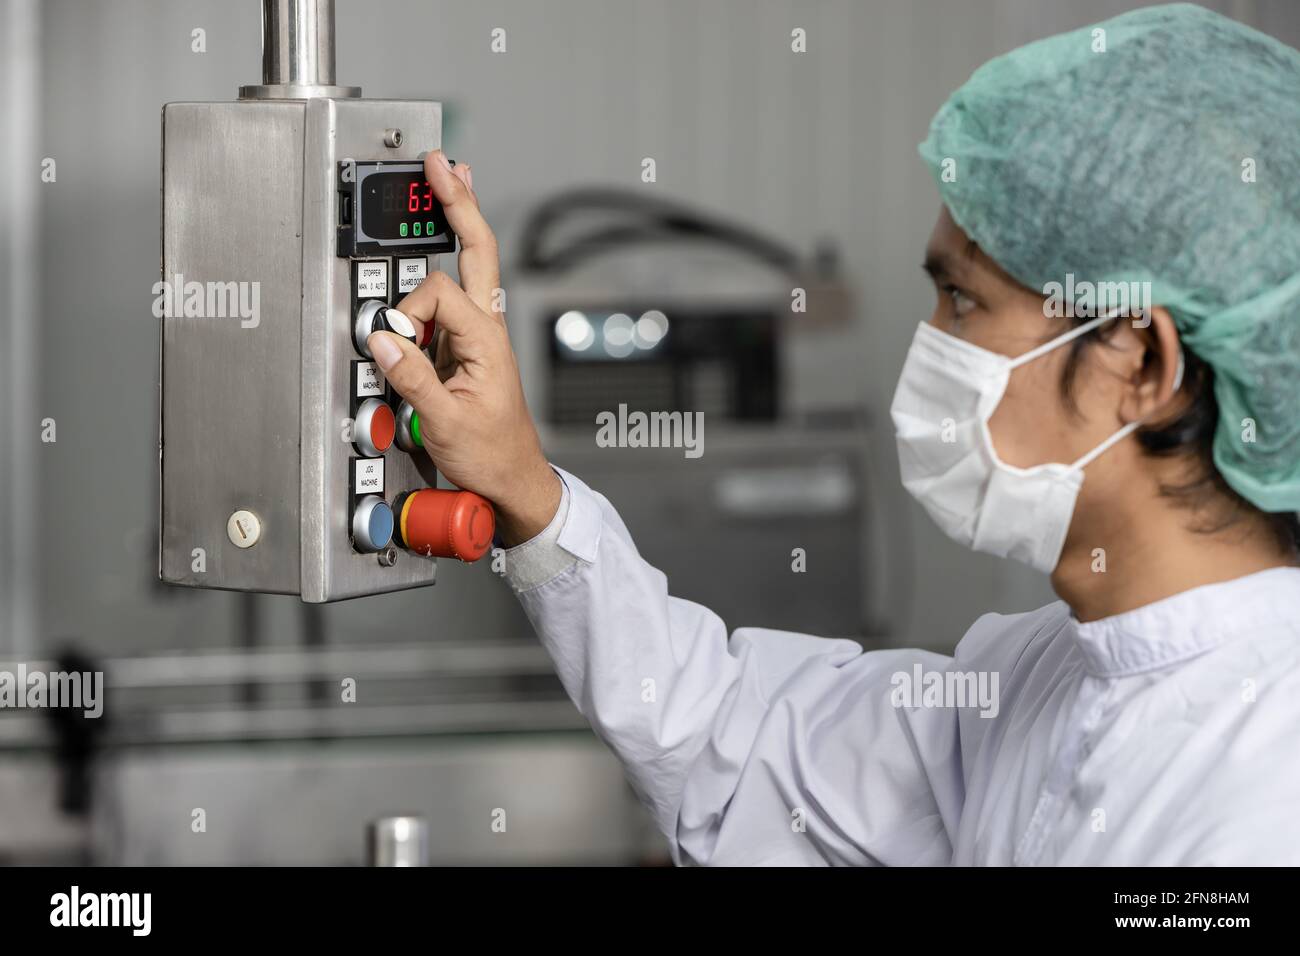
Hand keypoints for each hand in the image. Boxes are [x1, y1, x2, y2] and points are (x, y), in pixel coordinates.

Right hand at [367, 150, 560, 545]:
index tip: (392, 343)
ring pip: (470, 263)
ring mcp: (479, 333)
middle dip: (457, 204)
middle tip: (440, 163)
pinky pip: (455, 292)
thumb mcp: (444, 422)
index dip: (408, 313)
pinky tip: (444, 228)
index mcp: (486, 341)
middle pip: (477, 250)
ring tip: (444, 176)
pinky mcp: (467, 344)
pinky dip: (447, 254)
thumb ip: (411, 377)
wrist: (513, 479)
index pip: (437, 295)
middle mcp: (487, 328)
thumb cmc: (491, 454)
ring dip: (455, 220)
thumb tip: (381, 337)